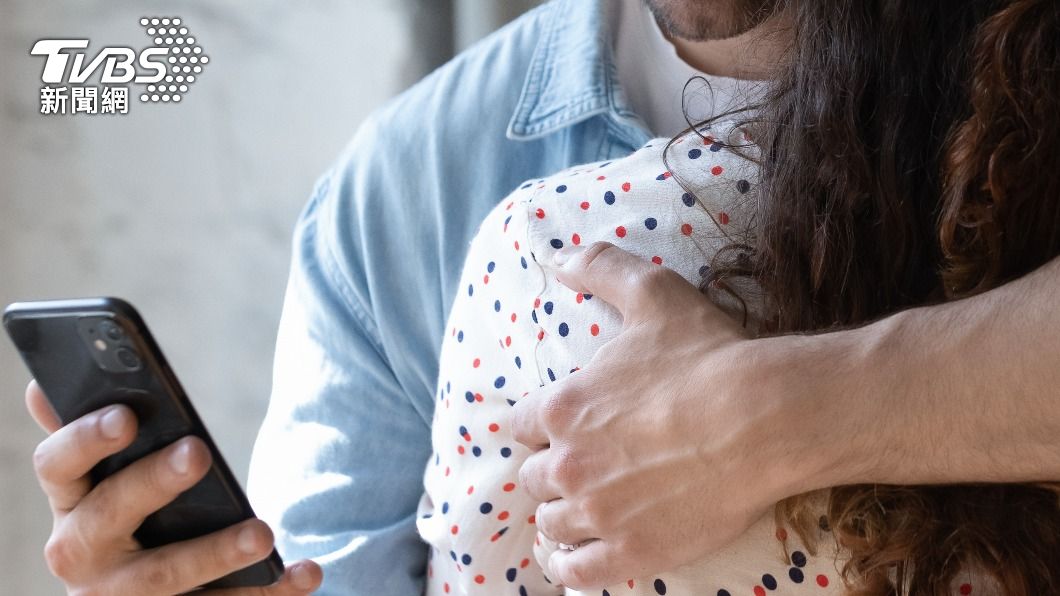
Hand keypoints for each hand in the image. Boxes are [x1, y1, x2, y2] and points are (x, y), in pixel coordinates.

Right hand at [25, 380, 322, 595]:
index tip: (126, 416)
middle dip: (154, 483)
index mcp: (69, 503)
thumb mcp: (98, 481)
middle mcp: (85, 553)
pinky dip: (270, 589)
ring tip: (263, 532)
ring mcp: (127, 595)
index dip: (86, 440)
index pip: (58, 466)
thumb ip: (85, 436)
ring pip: (167, 576)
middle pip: (112, 516)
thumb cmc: (123, 514)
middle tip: (198, 452)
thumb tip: (43, 382)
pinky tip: (307, 571)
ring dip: (216, 553)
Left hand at [511, 242, 829, 589]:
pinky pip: (574, 571)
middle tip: (578, 466)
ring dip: (558, 515)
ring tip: (574, 513)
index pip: (520, 422)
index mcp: (565, 406)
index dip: (536, 423)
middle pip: (534, 475)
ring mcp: (597, 513)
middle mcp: (569, 462)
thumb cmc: (708, 355)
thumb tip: (558, 255)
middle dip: (551, 468)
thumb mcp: (652, 292)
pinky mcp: (629, 552)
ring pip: (551, 522)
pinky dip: (565, 565)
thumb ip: (600, 267)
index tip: (554, 426)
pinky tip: (567, 557)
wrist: (764, 418)